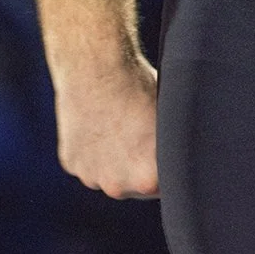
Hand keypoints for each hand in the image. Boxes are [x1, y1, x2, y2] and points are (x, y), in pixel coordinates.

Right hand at [55, 58, 159, 198]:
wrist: (97, 67)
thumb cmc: (140, 87)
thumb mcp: (170, 120)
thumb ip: (173, 150)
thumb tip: (184, 156)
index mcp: (148, 180)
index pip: (166, 186)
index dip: (167, 168)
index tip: (166, 148)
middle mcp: (117, 186)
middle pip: (134, 186)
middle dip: (140, 167)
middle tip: (140, 133)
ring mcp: (90, 176)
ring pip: (108, 174)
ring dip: (114, 160)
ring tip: (118, 125)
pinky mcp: (71, 163)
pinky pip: (87, 162)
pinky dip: (92, 150)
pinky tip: (98, 123)